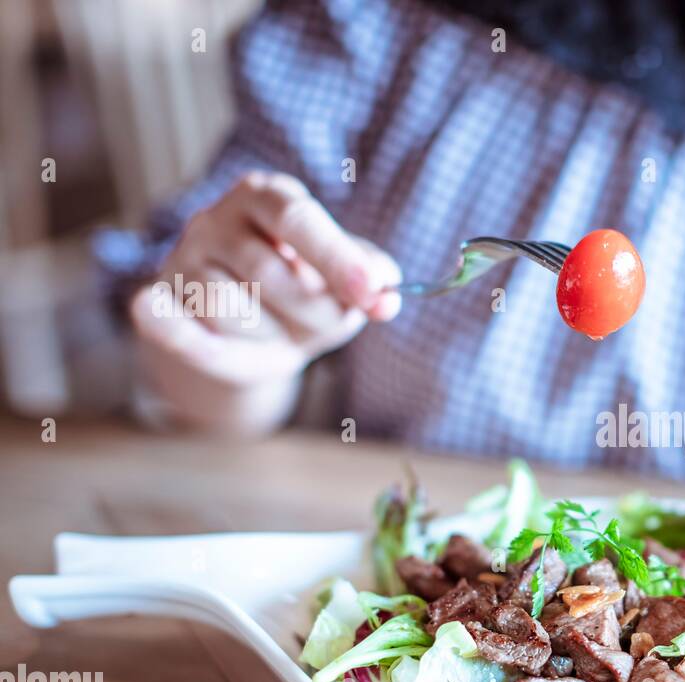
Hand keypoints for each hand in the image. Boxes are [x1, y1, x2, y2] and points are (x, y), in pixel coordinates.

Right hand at [129, 171, 400, 431]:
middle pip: (269, 273)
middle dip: (315, 311)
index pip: (298, 220)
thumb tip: (387, 298)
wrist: (248, 326)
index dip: (335, 257)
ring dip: (271, 337)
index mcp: (269, 196)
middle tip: (335, 322)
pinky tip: (152, 309)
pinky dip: (176, 330)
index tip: (370, 290)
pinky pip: (176, 326)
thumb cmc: (304, 289)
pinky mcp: (164, 299)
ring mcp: (185, 257)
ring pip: (233, 312)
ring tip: (279, 328)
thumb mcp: (341, 279)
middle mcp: (218, 217)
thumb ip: (367, 282)